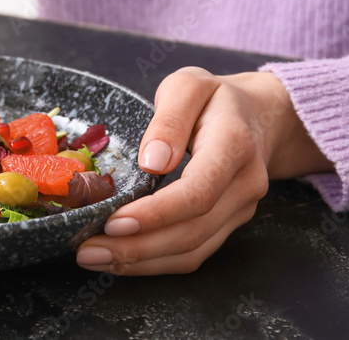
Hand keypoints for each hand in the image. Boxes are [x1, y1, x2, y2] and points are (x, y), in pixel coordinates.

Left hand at [75, 67, 332, 274]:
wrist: (260, 117)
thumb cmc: (213, 98)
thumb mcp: (188, 85)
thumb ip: (170, 118)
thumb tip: (152, 163)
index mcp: (234, 144)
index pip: (198, 191)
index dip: (156, 213)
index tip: (113, 222)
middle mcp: (244, 185)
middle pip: (193, 230)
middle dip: (138, 247)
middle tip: (87, 250)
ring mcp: (240, 210)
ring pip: (193, 251)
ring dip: (141, 262)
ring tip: (94, 257)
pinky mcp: (228, 225)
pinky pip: (194, 254)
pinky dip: (154, 262)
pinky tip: (120, 259)